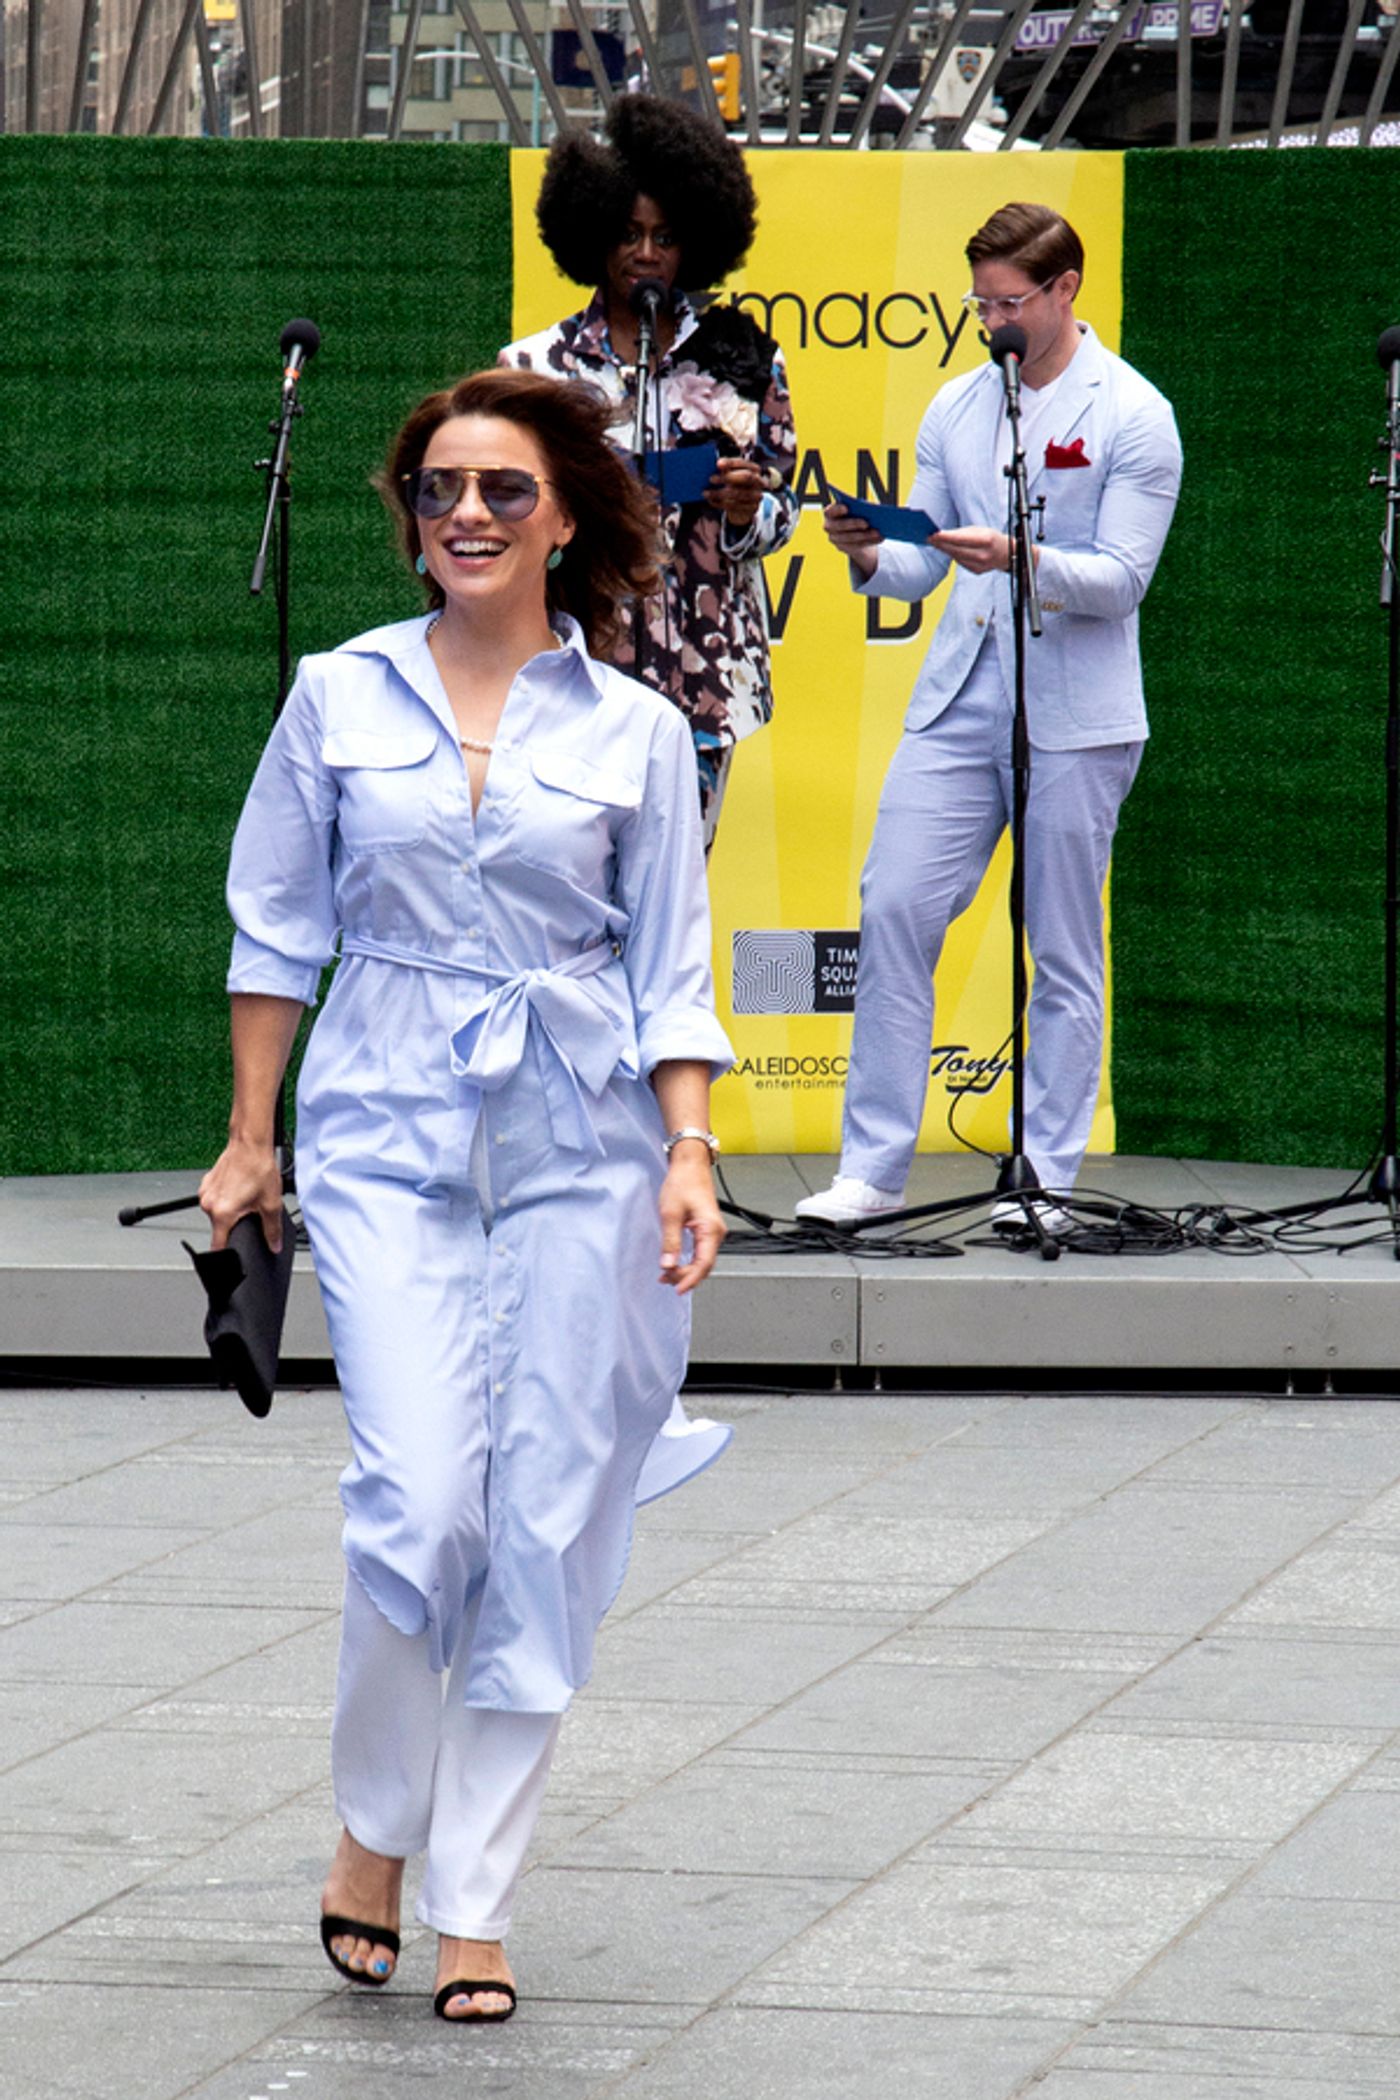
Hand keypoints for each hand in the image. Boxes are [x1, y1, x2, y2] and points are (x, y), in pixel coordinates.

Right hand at [198, 1137, 284, 1252]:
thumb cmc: (258, 1168)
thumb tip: (274, 1245)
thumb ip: (272, 1230)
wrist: (250, 1144)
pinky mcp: (206, 1183)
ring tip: (246, 1195)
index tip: (230, 1261)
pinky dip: (226, 1198)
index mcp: (222, 1213)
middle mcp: (209, 1204)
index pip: (218, 1246)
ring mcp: (205, 1193)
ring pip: (218, 1212)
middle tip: (250, 1211)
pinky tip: (239, 1187)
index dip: (226, 1256)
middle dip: (235, 1224)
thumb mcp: (271, 1204)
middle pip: (220, 1227)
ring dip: (230, 1210)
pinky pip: (216, 1199)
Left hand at [657, 1151, 725, 1294]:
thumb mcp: (670, 1213)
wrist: (690, 1165)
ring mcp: (713, 1231)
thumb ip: (670, 1241)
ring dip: (686, 1269)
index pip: (704, 1263)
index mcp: (711, 1229)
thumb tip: (668, 1264)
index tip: (678, 1289)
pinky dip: (689, 1260)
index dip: (691, 1279)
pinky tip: (676, 1263)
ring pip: (703, 1259)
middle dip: (685, 1276)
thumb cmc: (683, 1182)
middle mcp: (716, 1232)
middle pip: (704, 1265)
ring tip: (667, 1275)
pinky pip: (701, 1251)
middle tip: (665, 1280)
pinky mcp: (706, 1228)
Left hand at [706, 456, 765, 529]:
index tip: (718, 464)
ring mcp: (757, 495)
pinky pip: (735, 506)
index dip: (731, 463)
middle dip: (727, 477)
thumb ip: (726, 469)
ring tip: (706, 493)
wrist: (745, 503)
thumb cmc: (735, 484)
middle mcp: (759, 481)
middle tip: (711, 478)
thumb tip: (710, 466)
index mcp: (754, 468)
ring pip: (738, 494)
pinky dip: (721, 504)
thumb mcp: (733, 474)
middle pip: (745, 477)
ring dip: (719, 494)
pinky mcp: (752, 508)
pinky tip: (711, 501)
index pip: (743, 463)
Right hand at [822, 500, 880, 577]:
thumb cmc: (855, 513)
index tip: (846, 508)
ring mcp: (834, 538)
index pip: (829, 511)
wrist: (854, 530)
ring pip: (849, 538)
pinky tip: (879, 538)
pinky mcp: (843, 547)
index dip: (837, 509)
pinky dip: (869, 541)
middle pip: (839, 526)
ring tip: (877, 532)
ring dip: (864, 535)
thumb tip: (874, 510)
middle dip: (853, 524)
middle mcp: (829, 526)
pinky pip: (856, 546)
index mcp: (830, 512)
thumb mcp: (858, 508)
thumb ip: (861, 507)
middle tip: (866, 523)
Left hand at [931, 525, 1013, 574]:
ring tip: (934, 541)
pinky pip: (960, 561)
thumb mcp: (980, 530)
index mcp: (986, 540)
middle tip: (928, 537)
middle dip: (941, 543)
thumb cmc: (991, 538)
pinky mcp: (976, 571)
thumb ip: (962, 533)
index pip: (961, 539)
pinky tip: (947, 548)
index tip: (933, 534)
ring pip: (956, 556)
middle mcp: (983, 554)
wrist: (1007, 554)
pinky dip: (953, 554)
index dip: (945, 537)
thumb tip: (941, 535)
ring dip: (944, 548)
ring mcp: (980, 565)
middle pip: (956, 550)